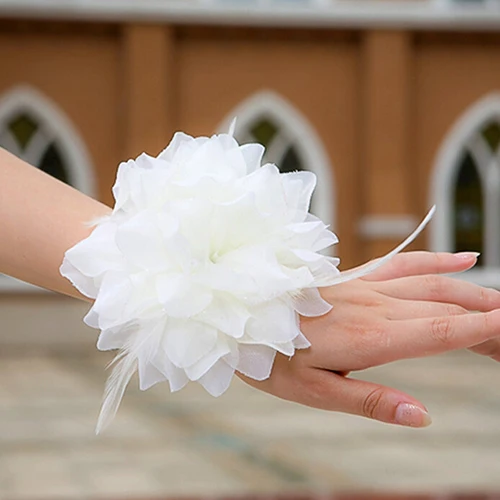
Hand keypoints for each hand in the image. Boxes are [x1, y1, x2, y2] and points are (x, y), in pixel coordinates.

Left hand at [239, 251, 499, 427]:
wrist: (244, 316)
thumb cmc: (275, 359)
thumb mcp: (317, 393)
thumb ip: (371, 402)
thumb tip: (422, 416)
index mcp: (370, 339)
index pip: (440, 331)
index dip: (483, 327)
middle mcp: (375, 307)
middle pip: (447, 306)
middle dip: (490, 314)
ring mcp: (367, 288)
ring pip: (433, 283)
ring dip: (474, 291)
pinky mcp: (357, 280)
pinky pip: (403, 264)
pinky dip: (437, 260)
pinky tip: (464, 259)